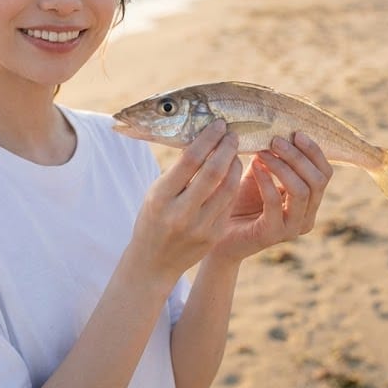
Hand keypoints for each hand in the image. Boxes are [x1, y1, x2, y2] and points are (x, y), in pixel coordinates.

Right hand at [128, 120, 243, 285]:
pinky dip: (233, 183)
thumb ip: (178, 172)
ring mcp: (200, 227)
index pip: (189, 160)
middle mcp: (181, 213)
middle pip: (213, 172)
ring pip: (228, 188)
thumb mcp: (156, 193)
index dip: (207, 139)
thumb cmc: (153, 218)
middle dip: (226, 148)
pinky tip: (233, 173)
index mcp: (161, 198)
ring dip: (235, 165)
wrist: (154, 262)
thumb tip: (203, 140)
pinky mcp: (214, 236)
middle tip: (232, 134)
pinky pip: (229, 203)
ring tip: (234, 152)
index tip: (218, 125)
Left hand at [208, 132, 332, 263]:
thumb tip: (277, 122)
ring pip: (302, 191)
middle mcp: (306, 217)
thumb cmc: (238, 200)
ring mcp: (291, 228)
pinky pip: (275, 203)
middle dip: (298, 156)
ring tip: (263, 151)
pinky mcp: (272, 235)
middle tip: (276, 140)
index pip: (325, 173)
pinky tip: (254, 166)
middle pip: (318, 180)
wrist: (215, 232)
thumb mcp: (260, 172)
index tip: (295, 132)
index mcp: (310, 201)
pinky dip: (265, 180)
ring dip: (283, 166)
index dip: (314, 151)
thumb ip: (273, 155)